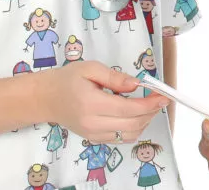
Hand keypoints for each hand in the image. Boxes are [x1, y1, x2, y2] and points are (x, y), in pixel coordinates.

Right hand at [42, 61, 168, 143]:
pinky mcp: (94, 139)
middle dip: (151, 111)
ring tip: (148, 105)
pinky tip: (135, 114)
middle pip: (133, 124)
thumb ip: (115, 78)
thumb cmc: (67, 79)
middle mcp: (93, 124)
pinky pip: (121, 138)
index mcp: (92, 104)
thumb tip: (137, 85)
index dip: (150, 104)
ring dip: (144, 121)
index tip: (163, 95)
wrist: (45, 98)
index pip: (129, 109)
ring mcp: (93, 134)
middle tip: (158, 97)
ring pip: (130, 134)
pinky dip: (134, 128)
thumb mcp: (90, 68)